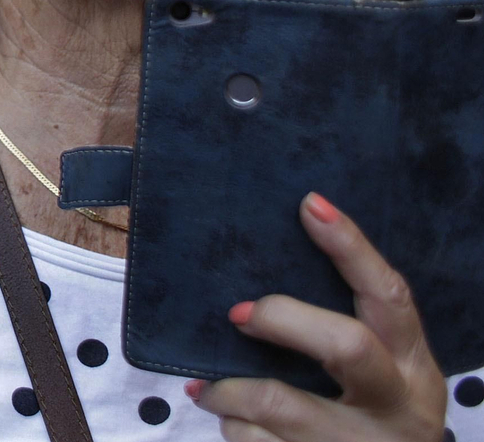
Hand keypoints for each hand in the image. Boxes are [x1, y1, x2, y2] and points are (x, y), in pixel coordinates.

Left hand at [188, 192, 447, 441]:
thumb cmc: (365, 423)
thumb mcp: (377, 380)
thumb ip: (339, 333)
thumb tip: (260, 280)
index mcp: (414, 369)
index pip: (390, 296)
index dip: (352, 249)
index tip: (310, 204)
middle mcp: (398, 408)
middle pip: (345, 345)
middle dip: (282, 319)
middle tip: (238, 314)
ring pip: (280, 403)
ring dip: (229, 391)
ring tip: (209, 388)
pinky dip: (232, 428)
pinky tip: (231, 423)